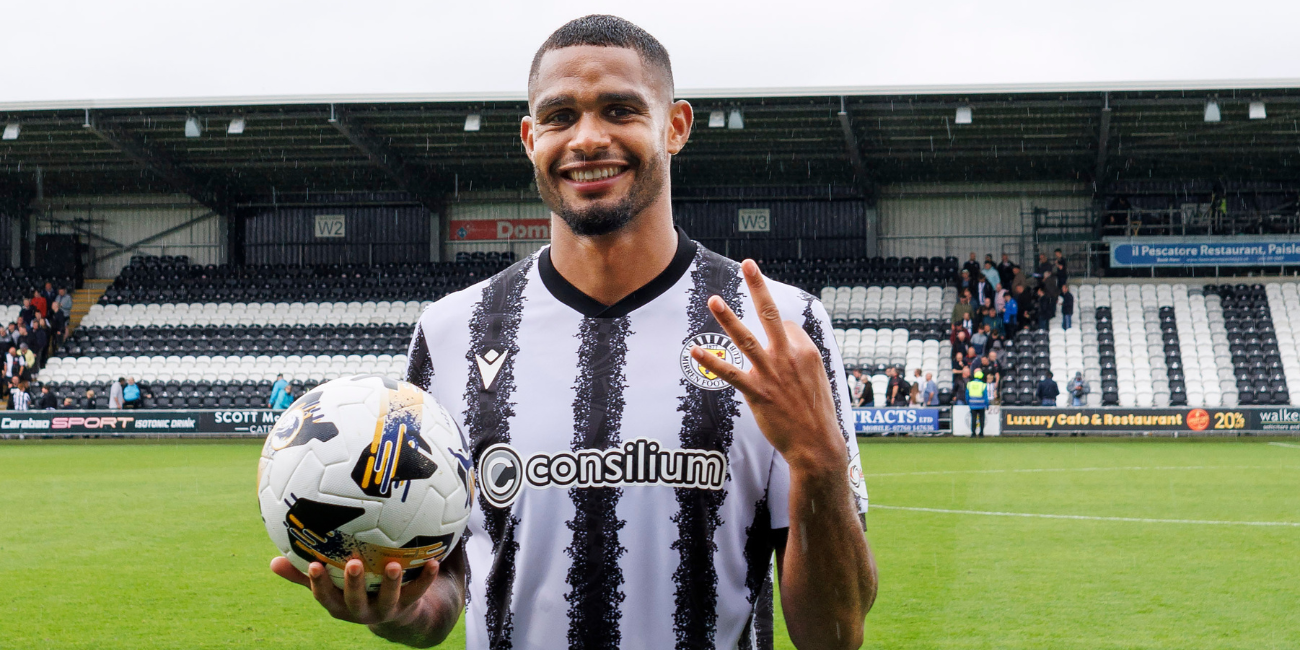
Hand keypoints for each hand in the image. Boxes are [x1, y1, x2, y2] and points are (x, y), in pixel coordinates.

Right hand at [270, 556, 438, 626]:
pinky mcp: (408, 604)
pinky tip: (433, 561)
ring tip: (394, 565)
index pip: (324, 595)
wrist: (392, 614)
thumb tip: (271, 561)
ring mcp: (386, 609)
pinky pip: (418, 591)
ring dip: (391, 583)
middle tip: (354, 564)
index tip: (313, 563)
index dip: (318, 582)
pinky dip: (426, 577)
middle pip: (355, 600)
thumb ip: (303, 574)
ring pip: (388, 599)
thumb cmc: (353, 591)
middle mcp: (361, 611)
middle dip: (354, 584)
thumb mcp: (329, 586)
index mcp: (339, 605)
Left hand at [691, 260, 845, 470]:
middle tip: (747, 264)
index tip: (776, 347)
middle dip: (758, 287)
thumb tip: (786, 334)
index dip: (776, 333)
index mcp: (806, 351)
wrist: (817, 445)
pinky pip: (731, 374)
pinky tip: (696, 352)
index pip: (784, 326)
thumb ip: (801, 355)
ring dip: (728, 318)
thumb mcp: (816, 377)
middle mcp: (789, 357)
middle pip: (771, 314)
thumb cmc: (815, 411)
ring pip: (746, 339)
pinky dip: (712, 362)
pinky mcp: (757, 393)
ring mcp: (772, 373)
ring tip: (713, 299)